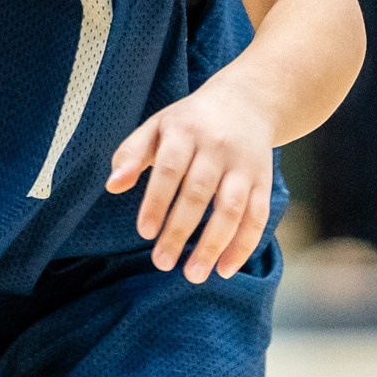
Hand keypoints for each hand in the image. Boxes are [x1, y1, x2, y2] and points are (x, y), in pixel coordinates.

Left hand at [106, 79, 275, 282]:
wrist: (247, 101)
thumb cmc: (190, 121)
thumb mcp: (157, 126)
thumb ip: (131, 154)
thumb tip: (113, 186)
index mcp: (186, 130)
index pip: (170, 169)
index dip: (157, 201)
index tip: (144, 232)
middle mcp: (218, 147)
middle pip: (199, 193)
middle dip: (180, 230)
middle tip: (162, 262)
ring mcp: (244, 165)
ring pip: (232, 209)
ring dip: (213, 245)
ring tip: (194, 274)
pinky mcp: (264, 180)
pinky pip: (258, 217)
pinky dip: (244, 245)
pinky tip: (225, 268)